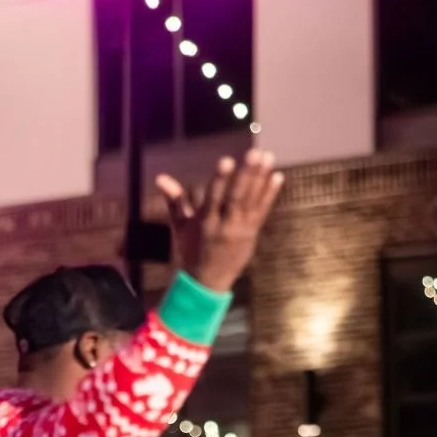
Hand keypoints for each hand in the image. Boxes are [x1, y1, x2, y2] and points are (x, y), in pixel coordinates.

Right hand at [156, 151, 282, 293]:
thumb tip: (160, 177)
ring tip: (268, 157)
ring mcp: (240, 231)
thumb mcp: (180, 226)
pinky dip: (269, 194)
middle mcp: (224, 227)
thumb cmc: (191, 251)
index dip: (220, 179)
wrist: (207, 283)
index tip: (227, 159)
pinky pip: (262, 212)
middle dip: (247, 175)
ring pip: (252, 203)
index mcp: (205, 224)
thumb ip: (174, 200)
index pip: (213, 198)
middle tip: (255, 153)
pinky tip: (276, 176)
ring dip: (261, 179)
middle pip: (237, 198)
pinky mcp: (251, 234)